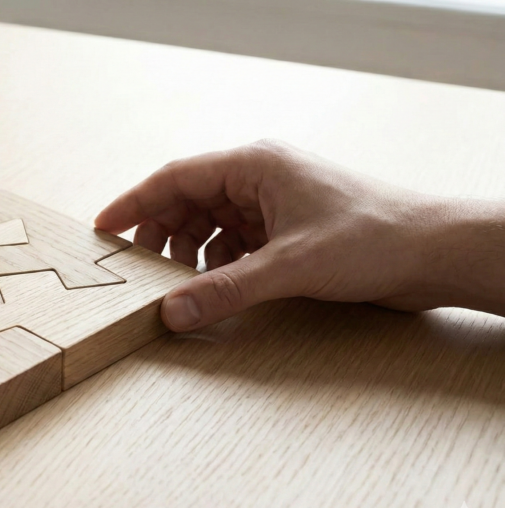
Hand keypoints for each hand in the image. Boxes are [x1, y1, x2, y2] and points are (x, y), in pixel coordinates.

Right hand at [95, 140, 500, 330]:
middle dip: (160, 236)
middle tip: (137, 271)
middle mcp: (258, 178)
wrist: (434, 252)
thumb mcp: (288, 266)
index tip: (103, 229)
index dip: (134, 203)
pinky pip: (233, 242)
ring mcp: (273, 204)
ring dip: (189, 253)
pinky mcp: (286, 230)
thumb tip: (171, 313)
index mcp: (253, 165)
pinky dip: (217, 264)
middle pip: (187, 201)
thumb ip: (224, 290)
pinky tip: (214, 286)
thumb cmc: (373, 238)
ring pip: (209, 224)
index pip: (175, 178)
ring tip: (175, 284)